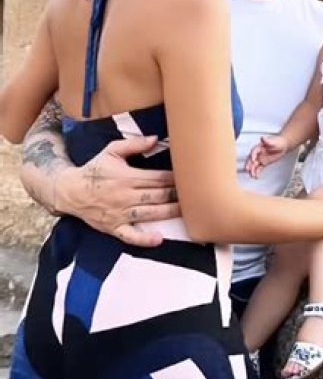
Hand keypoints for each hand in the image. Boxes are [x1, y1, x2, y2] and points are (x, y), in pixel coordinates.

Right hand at [53, 136, 179, 247]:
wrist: (70, 191)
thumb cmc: (94, 170)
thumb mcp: (111, 151)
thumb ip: (133, 144)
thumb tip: (155, 138)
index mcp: (127, 177)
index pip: (157, 178)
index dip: (174, 178)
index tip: (190, 177)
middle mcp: (125, 196)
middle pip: (157, 196)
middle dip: (176, 195)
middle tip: (195, 195)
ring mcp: (120, 214)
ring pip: (150, 214)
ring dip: (169, 213)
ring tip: (187, 212)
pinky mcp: (114, 228)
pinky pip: (130, 237)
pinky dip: (144, 239)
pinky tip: (159, 239)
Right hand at [246, 134, 288, 178]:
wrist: (283, 145)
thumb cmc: (278, 142)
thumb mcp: (274, 141)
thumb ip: (267, 140)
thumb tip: (262, 138)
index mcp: (259, 147)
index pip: (254, 151)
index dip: (252, 155)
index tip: (253, 160)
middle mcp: (258, 153)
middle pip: (251, 159)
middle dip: (249, 164)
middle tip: (248, 169)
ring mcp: (260, 158)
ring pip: (254, 165)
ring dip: (252, 170)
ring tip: (252, 175)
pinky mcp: (264, 163)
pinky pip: (259, 168)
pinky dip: (257, 172)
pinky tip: (256, 176)